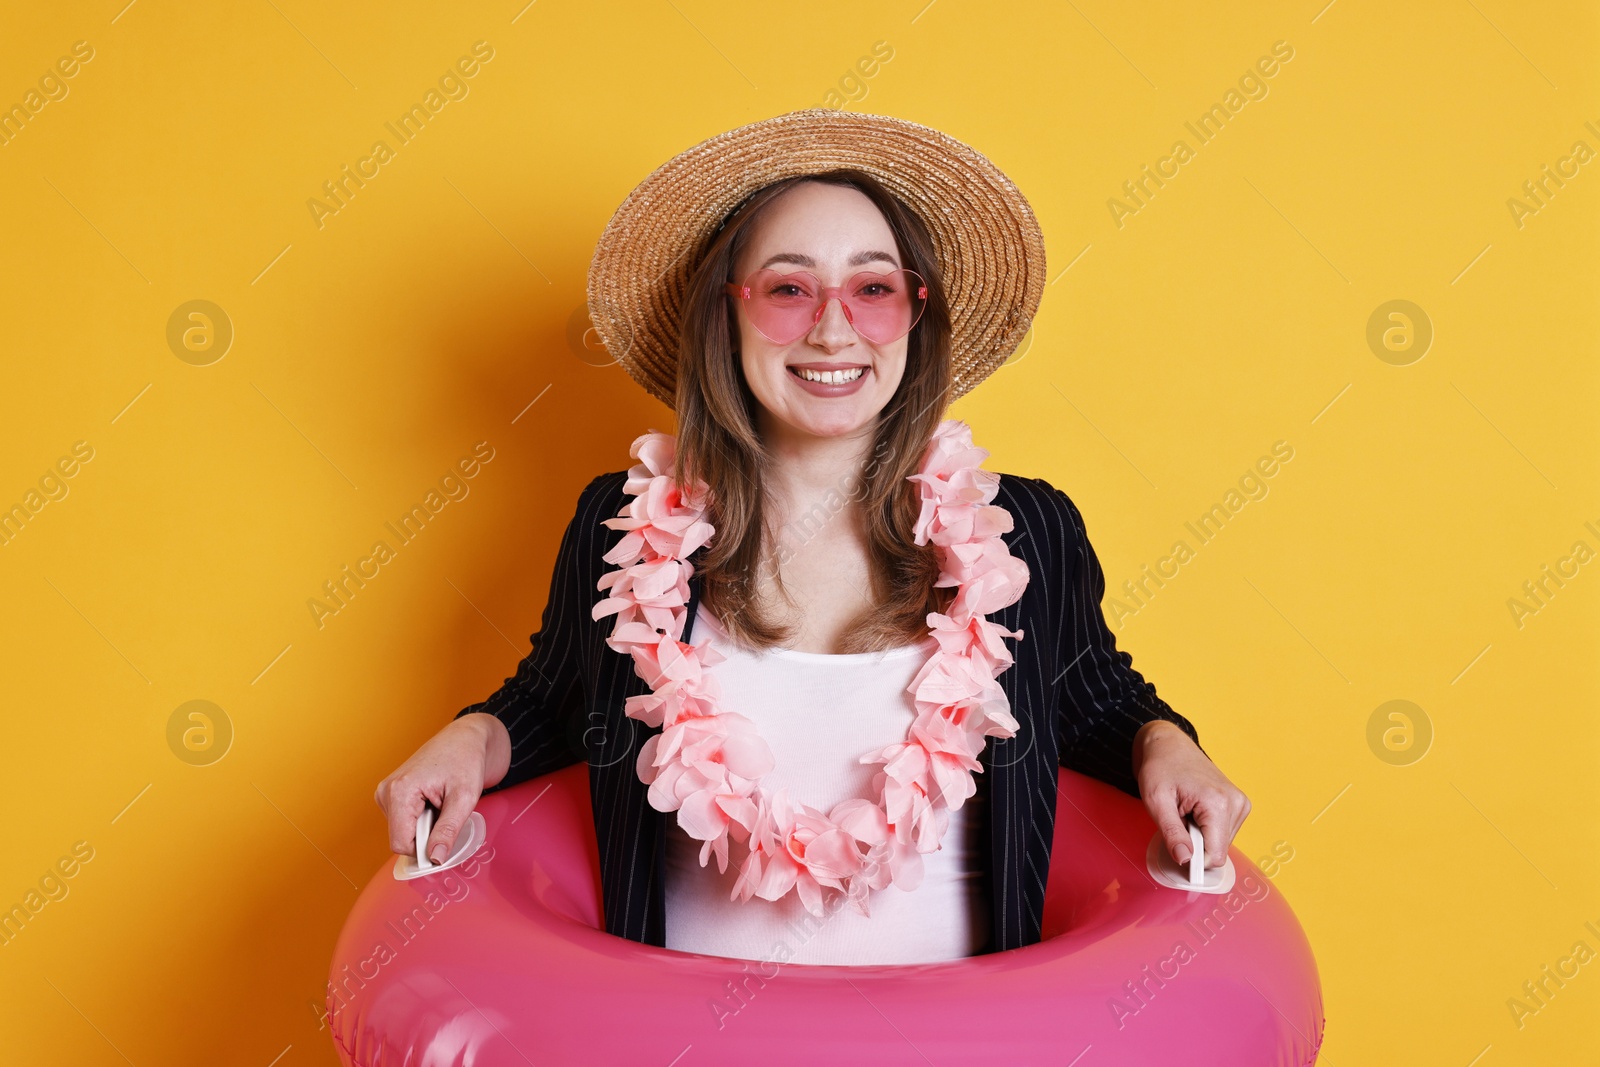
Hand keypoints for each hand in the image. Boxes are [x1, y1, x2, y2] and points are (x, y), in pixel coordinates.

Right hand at [374, 713, 509, 863]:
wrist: (465, 738)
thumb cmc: (466, 760)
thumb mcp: (465, 798)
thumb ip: (448, 831)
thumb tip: (435, 859)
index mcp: (399, 791)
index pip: (401, 843)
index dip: (424, 851)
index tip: (446, 842)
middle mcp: (386, 792)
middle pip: (401, 838)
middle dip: (427, 836)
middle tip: (447, 812)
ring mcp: (386, 793)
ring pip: (403, 832)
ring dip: (425, 827)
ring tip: (441, 803)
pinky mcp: (391, 795)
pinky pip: (403, 822)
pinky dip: (421, 820)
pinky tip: (433, 801)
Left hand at [1132, 719, 1249, 869]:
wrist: (1169, 745)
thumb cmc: (1160, 768)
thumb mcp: (1156, 802)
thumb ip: (1172, 833)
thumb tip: (1185, 860)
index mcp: (1219, 803)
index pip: (1215, 855)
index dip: (1194, 860)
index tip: (1176, 849)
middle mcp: (1237, 804)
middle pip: (1218, 850)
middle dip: (1195, 844)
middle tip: (1178, 820)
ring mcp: (1241, 803)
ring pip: (1221, 844)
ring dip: (1200, 836)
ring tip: (1186, 812)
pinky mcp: (1239, 805)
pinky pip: (1223, 833)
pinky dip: (1206, 829)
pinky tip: (1194, 810)